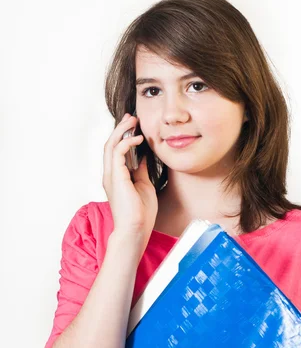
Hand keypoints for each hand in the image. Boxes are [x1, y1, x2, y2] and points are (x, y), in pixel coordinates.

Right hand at [103, 113, 157, 237]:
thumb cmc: (141, 213)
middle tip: (131, 118)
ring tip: (133, 122)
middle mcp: (110, 175)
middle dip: (120, 129)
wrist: (136, 230)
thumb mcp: (144, 186)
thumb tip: (143, 157)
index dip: (122, 136)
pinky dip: (127, 143)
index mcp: (116, 177)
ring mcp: (111, 176)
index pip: (115, 151)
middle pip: (110, 145)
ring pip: (110, 146)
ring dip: (121, 131)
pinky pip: (117, 153)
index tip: (133, 126)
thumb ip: (141, 171)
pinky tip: (138, 139)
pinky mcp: (116, 177)